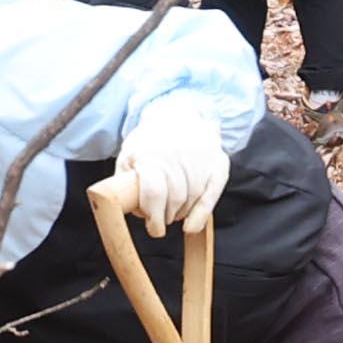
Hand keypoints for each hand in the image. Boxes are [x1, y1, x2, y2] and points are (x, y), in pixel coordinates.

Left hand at [109, 95, 228, 230]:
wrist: (175, 114)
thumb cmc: (149, 141)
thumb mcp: (128, 156)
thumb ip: (124, 183)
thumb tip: (129, 210)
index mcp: (151, 153)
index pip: (154, 193)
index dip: (153, 216)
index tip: (153, 228)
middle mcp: (178, 154)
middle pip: (175, 199)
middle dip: (167, 216)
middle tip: (161, 220)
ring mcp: (201, 156)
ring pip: (192, 199)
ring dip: (182, 213)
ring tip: (173, 211)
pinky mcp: (219, 160)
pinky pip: (213, 193)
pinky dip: (203, 213)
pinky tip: (192, 224)